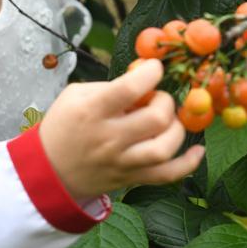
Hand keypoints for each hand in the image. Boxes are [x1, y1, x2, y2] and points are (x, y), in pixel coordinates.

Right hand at [39, 59, 203, 199]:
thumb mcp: (75, 96)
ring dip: (176, 129)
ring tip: (167, 121)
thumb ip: (109, 87)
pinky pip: (167, 175)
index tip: (154, 69)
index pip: (130, 88)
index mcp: (92, 111)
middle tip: (157, 99)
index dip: (151, 73)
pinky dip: (188, 164)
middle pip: (156, 118)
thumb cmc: (63, 126)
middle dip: (165, 101)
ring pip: (164, 148)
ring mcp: (122, 162)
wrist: (49, 171)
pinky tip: (197, 150)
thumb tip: (144, 80)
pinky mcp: (131, 179)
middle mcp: (109, 138)